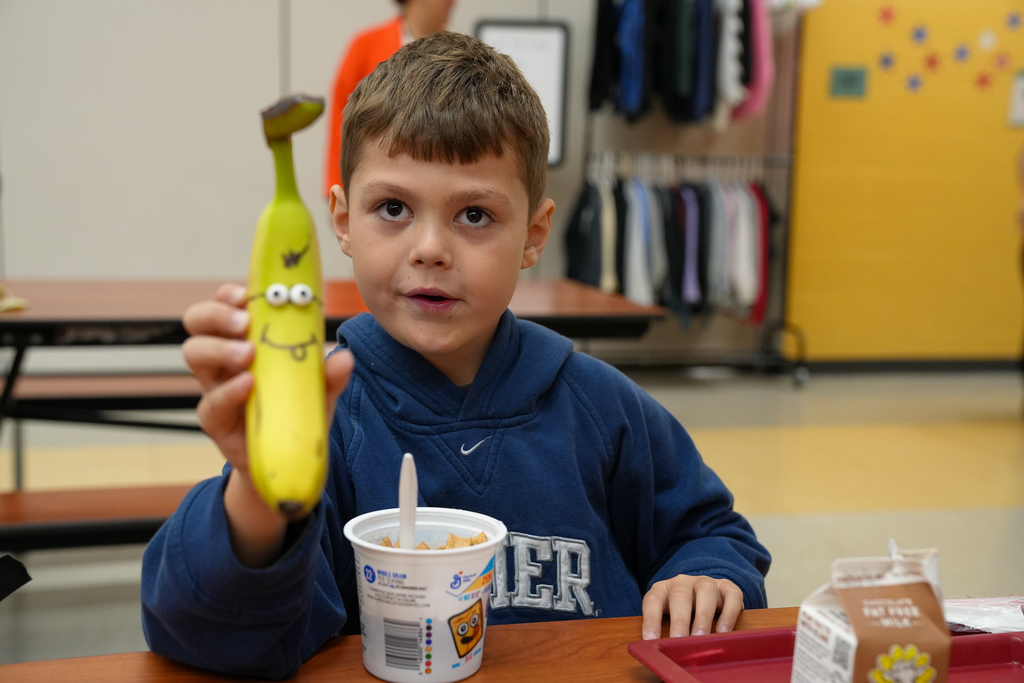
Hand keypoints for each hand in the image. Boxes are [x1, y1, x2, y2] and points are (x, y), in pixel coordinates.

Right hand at [182, 282, 352, 475]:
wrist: (287, 460)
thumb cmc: (297, 413)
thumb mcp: (319, 392)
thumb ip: (330, 376)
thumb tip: (344, 357)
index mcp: (246, 339)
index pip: (225, 305)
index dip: (229, 295)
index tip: (246, 294)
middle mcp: (224, 358)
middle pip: (198, 322)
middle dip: (217, 314)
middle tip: (244, 321)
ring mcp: (216, 387)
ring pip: (194, 352)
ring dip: (220, 347)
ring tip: (249, 354)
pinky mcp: (216, 419)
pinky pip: (211, 401)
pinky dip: (229, 390)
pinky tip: (248, 385)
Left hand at [640, 575, 743, 639]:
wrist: (706, 593)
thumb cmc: (681, 612)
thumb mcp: (668, 618)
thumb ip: (664, 631)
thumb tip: (661, 658)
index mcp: (663, 589)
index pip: (653, 601)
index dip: (651, 620)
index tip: (650, 640)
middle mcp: (683, 582)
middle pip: (680, 597)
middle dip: (680, 621)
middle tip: (679, 641)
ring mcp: (705, 582)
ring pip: (706, 592)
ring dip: (703, 617)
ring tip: (701, 638)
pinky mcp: (727, 587)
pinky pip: (731, 596)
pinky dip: (728, 614)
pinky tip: (724, 632)